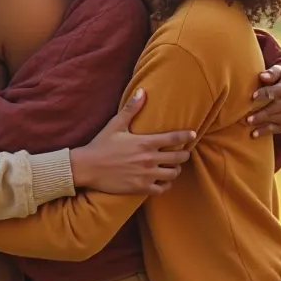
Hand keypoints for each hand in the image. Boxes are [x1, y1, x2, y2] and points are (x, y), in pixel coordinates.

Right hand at [69, 89, 194, 195]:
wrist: (87, 167)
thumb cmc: (101, 145)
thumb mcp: (116, 124)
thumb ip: (131, 109)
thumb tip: (142, 91)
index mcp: (145, 142)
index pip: (174, 138)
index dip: (187, 136)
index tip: (192, 134)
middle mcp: (149, 159)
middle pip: (178, 158)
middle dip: (184, 154)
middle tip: (183, 153)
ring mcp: (146, 175)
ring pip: (173, 174)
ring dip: (175, 170)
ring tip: (173, 167)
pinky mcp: (140, 188)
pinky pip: (162, 189)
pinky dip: (166, 185)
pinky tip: (163, 180)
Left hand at [247, 65, 280, 136]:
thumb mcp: (280, 71)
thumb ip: (271, 73)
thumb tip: (262, 76)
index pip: (275, 92)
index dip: (264, 94)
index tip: (253, 97)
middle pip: (274, 108)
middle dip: (260, 113)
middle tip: (247, 117)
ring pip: (275, 119)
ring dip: (261, 123)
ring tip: (248, 123)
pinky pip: (277, 129)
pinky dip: (265, 131)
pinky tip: (254, 134)